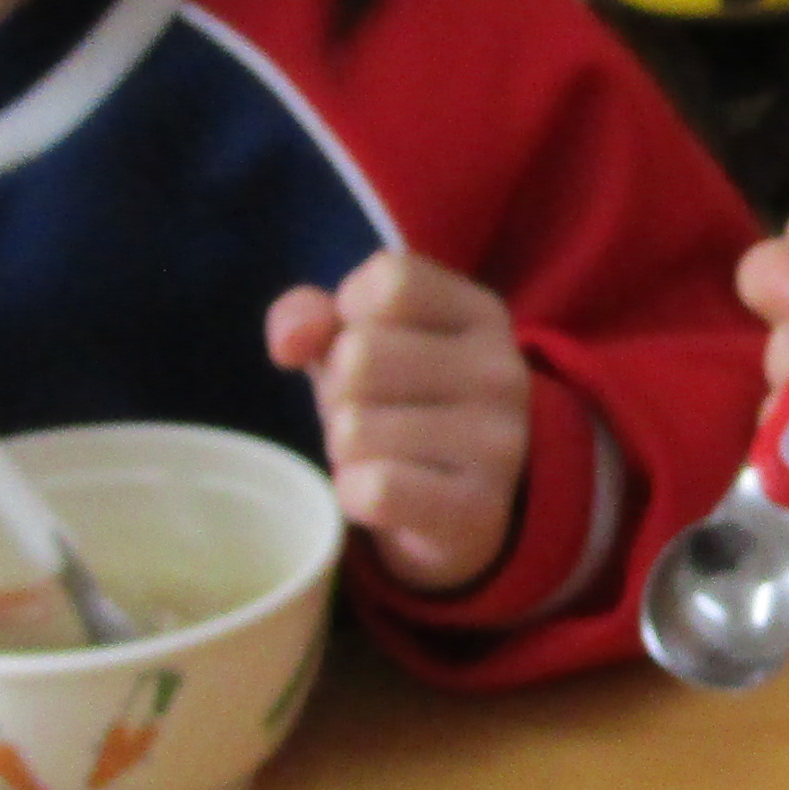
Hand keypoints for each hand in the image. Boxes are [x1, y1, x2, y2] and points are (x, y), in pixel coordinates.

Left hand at [269, 249, 532, 597]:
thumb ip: (311, 318)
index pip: (390, 279)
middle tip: (370, 412)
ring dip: (345, 449)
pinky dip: (353, 494)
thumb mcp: (359, 343)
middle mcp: (501, 371)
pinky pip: (373, 490)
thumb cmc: (403, 406)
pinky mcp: (478, 509)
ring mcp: (496, 443)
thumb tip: (287, 342)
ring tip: (380, 455)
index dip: (350, 313)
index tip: (367, 343)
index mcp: (480, 315)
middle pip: (360, 354)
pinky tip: (382, 495)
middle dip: (338, 390)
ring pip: (355, 429)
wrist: (463, 509)